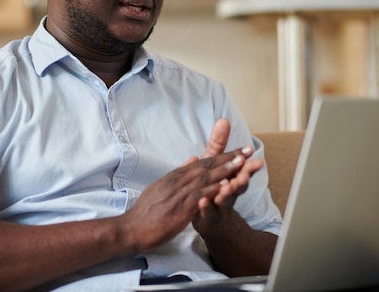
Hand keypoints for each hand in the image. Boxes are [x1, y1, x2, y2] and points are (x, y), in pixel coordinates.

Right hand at [119, 149, 249, 253]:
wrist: (130, 229)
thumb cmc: (146, 211)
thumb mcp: (162, 187)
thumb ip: (179, 174)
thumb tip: (192, 159)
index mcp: (175, 177)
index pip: (202, 162)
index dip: (222, 155)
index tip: (239, 150)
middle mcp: (177, 182)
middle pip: (207, 166)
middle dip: (228, 157)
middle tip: (247, 149)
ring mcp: (178, 195)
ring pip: (204, 178)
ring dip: (224, 170)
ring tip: (241, 162)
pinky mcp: (178, 210)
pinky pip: (198, 197)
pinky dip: (212, 190)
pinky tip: (225, 186)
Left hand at [192, 119, 263, 235]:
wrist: (211, 219)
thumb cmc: (214, 186)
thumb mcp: (216, 163)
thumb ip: (219, 144)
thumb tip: (223, 120)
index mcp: (231, 176)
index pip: (241, 167)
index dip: (246, 160)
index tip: (251, 152)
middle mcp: (229, 191)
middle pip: (238, 184)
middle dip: (243, 178)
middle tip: (245, 174)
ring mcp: (219, 205)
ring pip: (226, 199)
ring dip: (227, 193)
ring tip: (227, 187)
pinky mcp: (208, 216)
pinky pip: (208, 212)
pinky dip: (206, 207)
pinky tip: (202, 201)